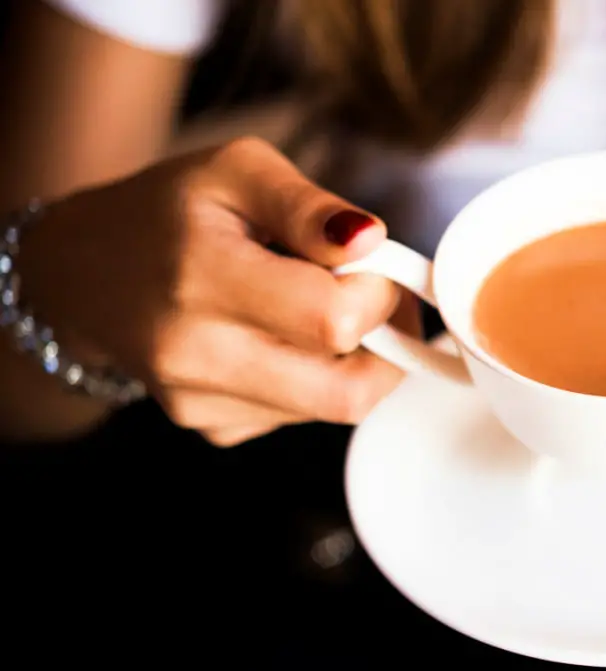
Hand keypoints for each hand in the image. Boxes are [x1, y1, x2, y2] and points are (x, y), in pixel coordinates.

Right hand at [15, 137, 420, 444]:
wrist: (82, 275)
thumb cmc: (169, 213)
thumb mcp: (236, 171)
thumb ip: (307, 204)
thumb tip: (370, 238)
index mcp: (201, 275)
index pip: (334, 319)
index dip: (379, 294)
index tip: (374, 265)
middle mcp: (195, 353)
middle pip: (347, 392)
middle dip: (386, 345)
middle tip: (376, 301)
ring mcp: (200, 401)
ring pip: (333, 407)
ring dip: (353, 359)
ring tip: (319, 307)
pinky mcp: (210, 427)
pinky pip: (300, 415)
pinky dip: (314, 377)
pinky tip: (280, 336)